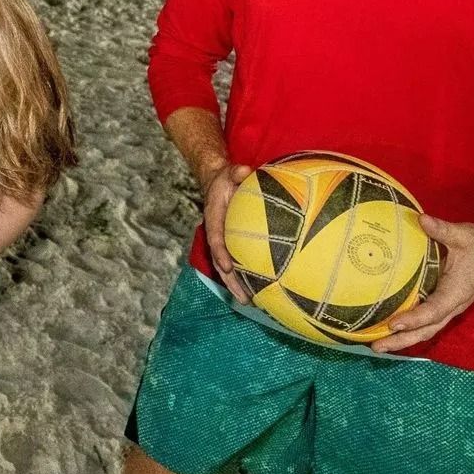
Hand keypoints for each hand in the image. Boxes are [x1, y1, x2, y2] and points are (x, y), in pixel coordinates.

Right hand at [201, 161, 253, 301]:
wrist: (216, 183)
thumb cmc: (225, 180)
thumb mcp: (229, 172)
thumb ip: (235, 171)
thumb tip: (244, 170)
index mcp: (214, 219)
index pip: (216, 238)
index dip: (221, 253)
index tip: (229, 266)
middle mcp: (217, 235)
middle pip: (221, 263)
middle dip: (232, 282)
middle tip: (245, 300)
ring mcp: (224, 242)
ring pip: (228, 268)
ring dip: (238, 285)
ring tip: (252, 304)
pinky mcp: (232, 245)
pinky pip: (238, 263)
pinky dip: (245, 277)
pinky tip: (259, 290)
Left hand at [371, 215, 473, 353]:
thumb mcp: (462, 235)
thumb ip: (442, 230)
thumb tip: (422, 219)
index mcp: (457, 292)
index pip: (433, 311)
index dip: (414, 319)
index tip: (393, 323)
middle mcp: (453, 305)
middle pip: (426, 330)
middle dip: (402, 340)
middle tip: (376, 346)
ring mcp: (449, 307)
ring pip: (426, 330)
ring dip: (403, 339)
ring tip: (378, 345)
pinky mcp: (445, 304)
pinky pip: (426, 322)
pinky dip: (409, 329)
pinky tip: (390, 329)